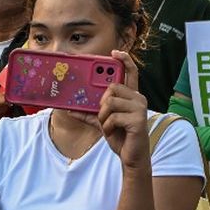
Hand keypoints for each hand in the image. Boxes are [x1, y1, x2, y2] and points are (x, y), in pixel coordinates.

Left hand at [96, 50, 149, 167]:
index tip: (114, 52)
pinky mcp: (138, 120)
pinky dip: (107, 126)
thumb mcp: (103, 123)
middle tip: (103, 114)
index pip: (131, 72)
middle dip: (102, 102)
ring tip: (108, 125)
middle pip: (112, 87)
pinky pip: (113, 117)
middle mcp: (138, 98)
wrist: (132, 157)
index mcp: (131, 96)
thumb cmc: (120, 136)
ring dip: (103, 116)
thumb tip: (69, 108)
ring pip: (110, 101)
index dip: (124, 60)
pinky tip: (113, 132)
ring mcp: (140, 108)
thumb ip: (89, 113)